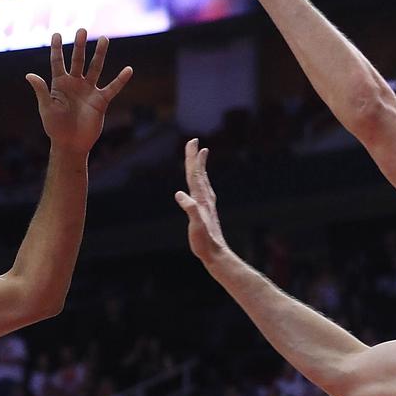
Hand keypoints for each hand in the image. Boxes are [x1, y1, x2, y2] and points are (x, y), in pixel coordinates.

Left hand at [25, 29, 133, 153]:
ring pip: (95, 68)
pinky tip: (128, 69)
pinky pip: (112, 87)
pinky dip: (120, 79)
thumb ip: (41, 90)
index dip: (56, 48)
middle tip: (82, 30)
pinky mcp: (100, 100)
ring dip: (100, 53)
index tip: (56, 33)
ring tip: (104, 38)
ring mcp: (88, 91)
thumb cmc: (55, 127)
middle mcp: (74, 84)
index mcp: (59, 84)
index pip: (57, 62)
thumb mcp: (46, 108)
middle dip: (79, 45)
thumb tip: (29, 75)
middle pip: (78, 60)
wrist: (70, 144)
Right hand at [175, 139, 230, 262]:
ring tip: (200, 155)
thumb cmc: (204, 242)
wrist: (216, 254)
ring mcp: (207, 204)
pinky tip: (201, 183)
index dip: (193, 158)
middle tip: (193, 141)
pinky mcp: (206, 211)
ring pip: (202, 180)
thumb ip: (190, 209)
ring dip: (199, 166)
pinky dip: (201, 181)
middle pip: (198, 173)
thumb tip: (179, 193)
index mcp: (200, 199)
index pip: (194, 174)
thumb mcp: (196, 226)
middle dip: (195, 157)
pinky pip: (202, 190)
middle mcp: (205, 199)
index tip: (193, 143)